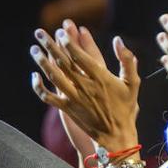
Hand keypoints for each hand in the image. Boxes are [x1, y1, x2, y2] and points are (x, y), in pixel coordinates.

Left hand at [30, 19, 140, 150]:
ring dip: (42, 62)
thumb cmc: (126, 108)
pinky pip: (48, 97)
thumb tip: (118, 40)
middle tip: (39, 33)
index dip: (69, 43)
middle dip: (50, 46)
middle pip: (63, 63)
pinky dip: (38, 87)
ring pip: (54, 77)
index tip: (61, 32)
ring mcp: (74, 98)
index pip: (80, 57)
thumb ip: (127, 61)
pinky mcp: (66, 109)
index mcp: (101, 78)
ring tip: (34, 49)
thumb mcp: (133, 83)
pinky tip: (34, 76)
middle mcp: (85, 86)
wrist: (116, 136)